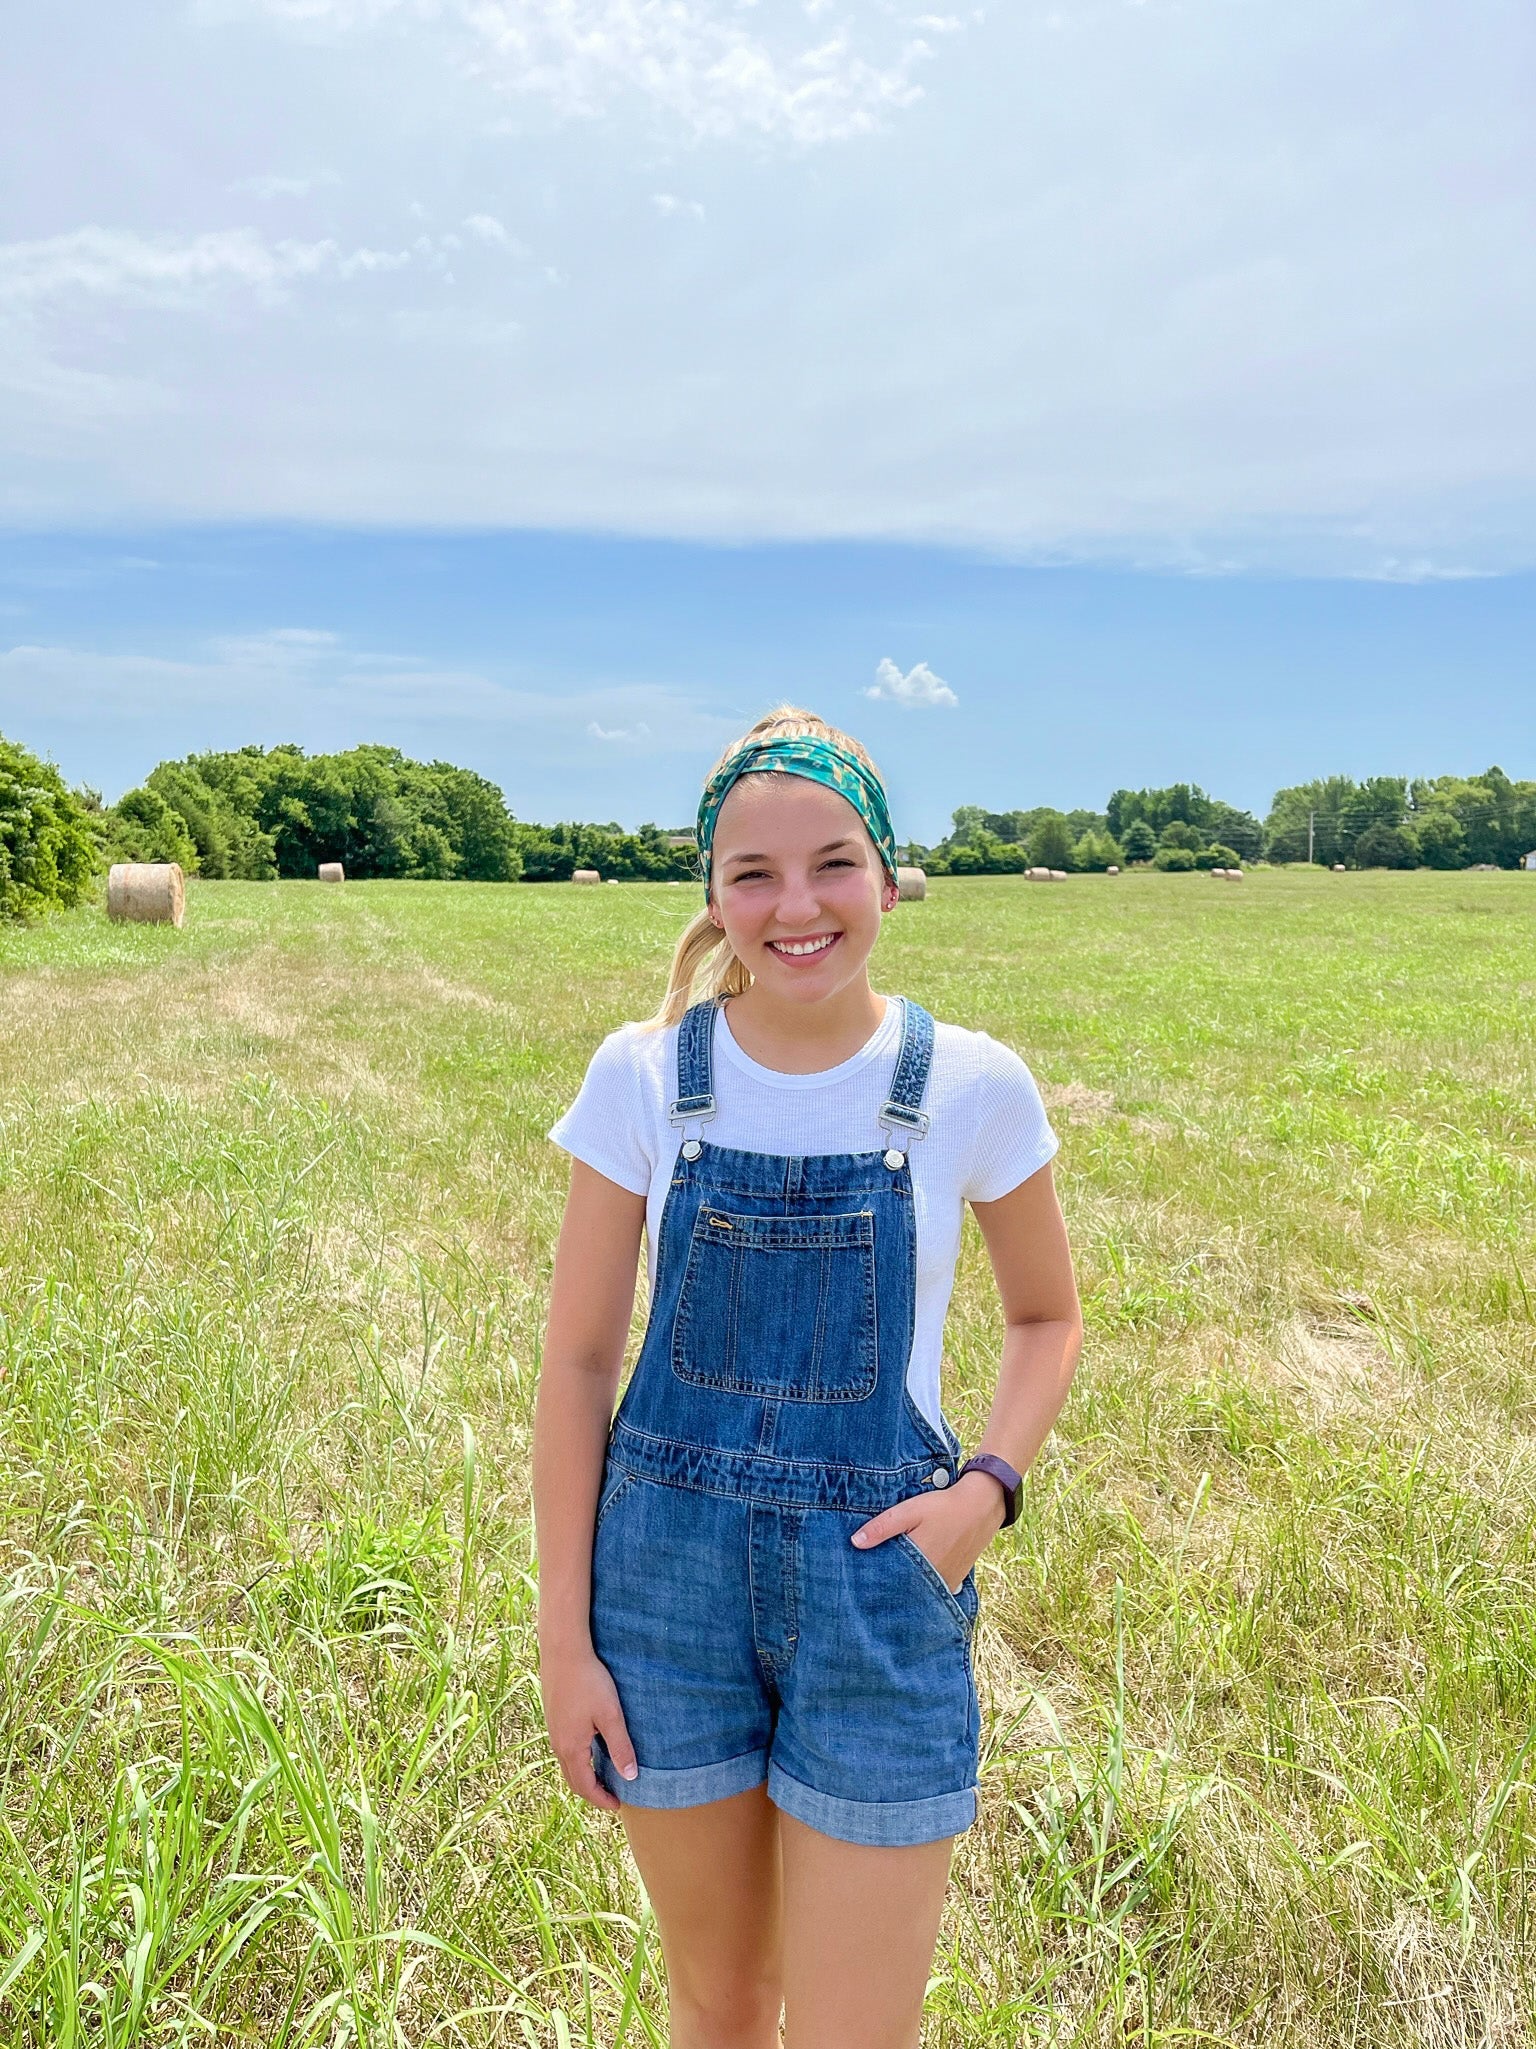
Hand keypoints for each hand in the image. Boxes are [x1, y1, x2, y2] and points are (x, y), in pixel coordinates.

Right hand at [539, 1643, 637, 1809]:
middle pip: (573, 1780)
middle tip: (611, 1795)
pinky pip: (564, 1748)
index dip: (601, 1799)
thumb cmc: (589, 1681)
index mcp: (571, 1748)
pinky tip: (591, 1748)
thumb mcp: (610, 1715)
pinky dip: (578, 1759)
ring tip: (603, 1775)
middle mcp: (558, 1743)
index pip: (585, 1787)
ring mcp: (553, 1730)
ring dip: (584, 1775)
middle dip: (592, 1792)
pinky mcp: (553, 1717)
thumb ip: (620, 1747)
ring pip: (567, 1764)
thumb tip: (630, 1777)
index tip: (618, 1805)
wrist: (563, 1651)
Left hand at [851, 1472, 1006, 1593]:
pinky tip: (913, 1578)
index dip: (874, 1580)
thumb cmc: (943, 1507)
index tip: (860, 1579)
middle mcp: (934, 1579)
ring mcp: (946, 1583)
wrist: (981, 1506)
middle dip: (888, 1586)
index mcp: (920, 1562)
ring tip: (891, 1580)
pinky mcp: (955, 1582)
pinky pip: (933, 1591)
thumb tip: (855, 1542)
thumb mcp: (909, 1511)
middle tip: (870, 1583)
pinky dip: (922, 1587)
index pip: (889, 1580)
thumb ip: (882, 1527)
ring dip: (905, 1588)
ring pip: (919, 1591)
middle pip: (903, 1589)